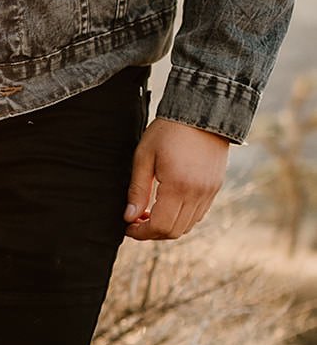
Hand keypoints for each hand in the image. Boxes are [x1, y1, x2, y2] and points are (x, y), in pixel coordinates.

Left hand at [123, 118, 229, 241]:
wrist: (203, 111)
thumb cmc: (169, 131)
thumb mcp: (144, 157)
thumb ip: (137, 190)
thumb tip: (129, 217)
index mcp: (178, 186)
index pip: (159, 226)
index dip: (141, 233)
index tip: (128, 227)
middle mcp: (197, 193)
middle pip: (173, 232)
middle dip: (152, 233)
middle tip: (137, 221)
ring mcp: (209, 192)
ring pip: (186, 226)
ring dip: (167, 226)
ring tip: (151, 213)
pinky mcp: (215, 188)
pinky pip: (197, 215)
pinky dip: (181, 218)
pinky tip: (168, 205)